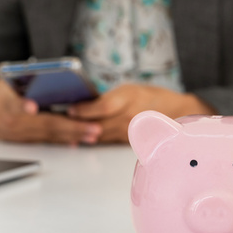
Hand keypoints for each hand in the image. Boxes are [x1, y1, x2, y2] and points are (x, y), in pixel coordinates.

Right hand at [0, 79, 102, 144]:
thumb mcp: (3, 82)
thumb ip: (25, 82)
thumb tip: (51, 78)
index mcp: (3, 101)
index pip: (13, 102)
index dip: (22, 104)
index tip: (31, 106)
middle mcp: (11, 120)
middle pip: (44, 124)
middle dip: (72, 127)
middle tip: (93, 128)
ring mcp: (17, 134)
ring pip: (49, 135)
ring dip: (73, 136)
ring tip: (93, 135)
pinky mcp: (20, 140)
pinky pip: (44, 141)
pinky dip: (61, 140)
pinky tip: (76, 142)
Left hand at [67, 84, 215, 142]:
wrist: (176, 114)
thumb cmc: (150, 97)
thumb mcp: (129, 90)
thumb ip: (108, 99)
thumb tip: (80, 105)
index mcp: (130, 98)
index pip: (104, 106)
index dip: (85, 109)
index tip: (70, 109)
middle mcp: (130, 117)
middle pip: (98, 123)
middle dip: (76, 123)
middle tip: (57, 121)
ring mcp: (129, 131)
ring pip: (99, 134)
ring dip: (80, 133)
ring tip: (61, 130)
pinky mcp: (127, 141)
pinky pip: (105, 140)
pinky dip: (90, 139)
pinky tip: (76, 140)